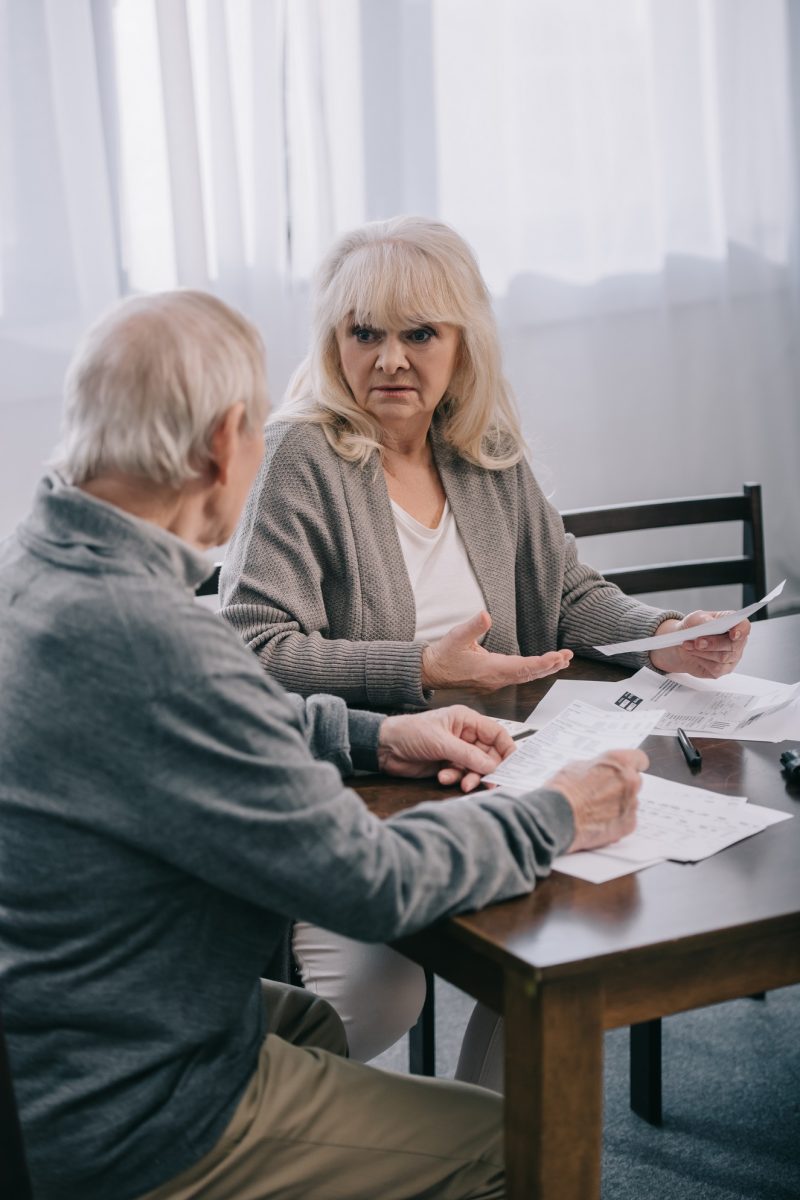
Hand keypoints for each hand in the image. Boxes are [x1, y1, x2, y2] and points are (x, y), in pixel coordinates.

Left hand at [377, 705, 515, 792]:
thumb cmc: (410, 732)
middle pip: (489, 755)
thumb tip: (493, 767)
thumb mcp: (442, 742)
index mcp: (466, 720)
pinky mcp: (447, 765)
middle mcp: (464, 735)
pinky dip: (455, 779)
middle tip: (488, 783)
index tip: (513, 766)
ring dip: (470, 777)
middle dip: (488, 769)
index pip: (497, 734)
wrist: (384, 748)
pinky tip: (443, 777)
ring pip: (476, 768)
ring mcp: (456, 751)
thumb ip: (469, 755)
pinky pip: (461, 775)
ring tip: (461, 782)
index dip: (507, 749)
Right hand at [421, 610, 572, 692]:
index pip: (523, 667)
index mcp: (490, 668)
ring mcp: (495, 681)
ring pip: (525, 677)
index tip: (558, 656)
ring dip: (544, 669)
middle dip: (550, 665)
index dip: (542, 662)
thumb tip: (485, 615)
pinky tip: (540, 666)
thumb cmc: (443, 655)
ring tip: (560, 661)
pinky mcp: (493, 679)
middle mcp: (496, 678)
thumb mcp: (456, 636)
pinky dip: (533, 671)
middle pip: (529, 674)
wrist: (431, 672)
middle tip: (567, 657)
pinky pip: (519, 677)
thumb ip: (472, 626)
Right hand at [546, 749, 647, 851]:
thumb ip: (597, 768)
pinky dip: (616, 821)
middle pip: (634, 782)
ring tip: (596, 810)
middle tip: (603, 791)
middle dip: (622, 786)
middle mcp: (630, 782)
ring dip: (618, 804)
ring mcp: (631, 804)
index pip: (639, 759)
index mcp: (619, 762)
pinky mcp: (628, 825)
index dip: (631, 764)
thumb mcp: (576, 766)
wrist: (557, 818)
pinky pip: (627, 820)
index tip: (628, 769)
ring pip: (630, 802)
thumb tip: (600, 772)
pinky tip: (598, 822)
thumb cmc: (563, 790)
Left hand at [649, 611, 749, 677]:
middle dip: (713, 644)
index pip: (744, 627)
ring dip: (702, 652)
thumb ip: (704, 620)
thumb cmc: (694, 628)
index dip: (741, 630)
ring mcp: (732, 657)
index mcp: (733, 624)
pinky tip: (694, 654)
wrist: (683, 643)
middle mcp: (737, 641)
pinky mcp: (723, 670)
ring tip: (688, 645)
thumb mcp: (695, 619)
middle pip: (733, 646)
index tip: (733, 634)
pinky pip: (715, 668)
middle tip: (698, 641)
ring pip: (722, 658)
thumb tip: (710, 624)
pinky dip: (701, 660)